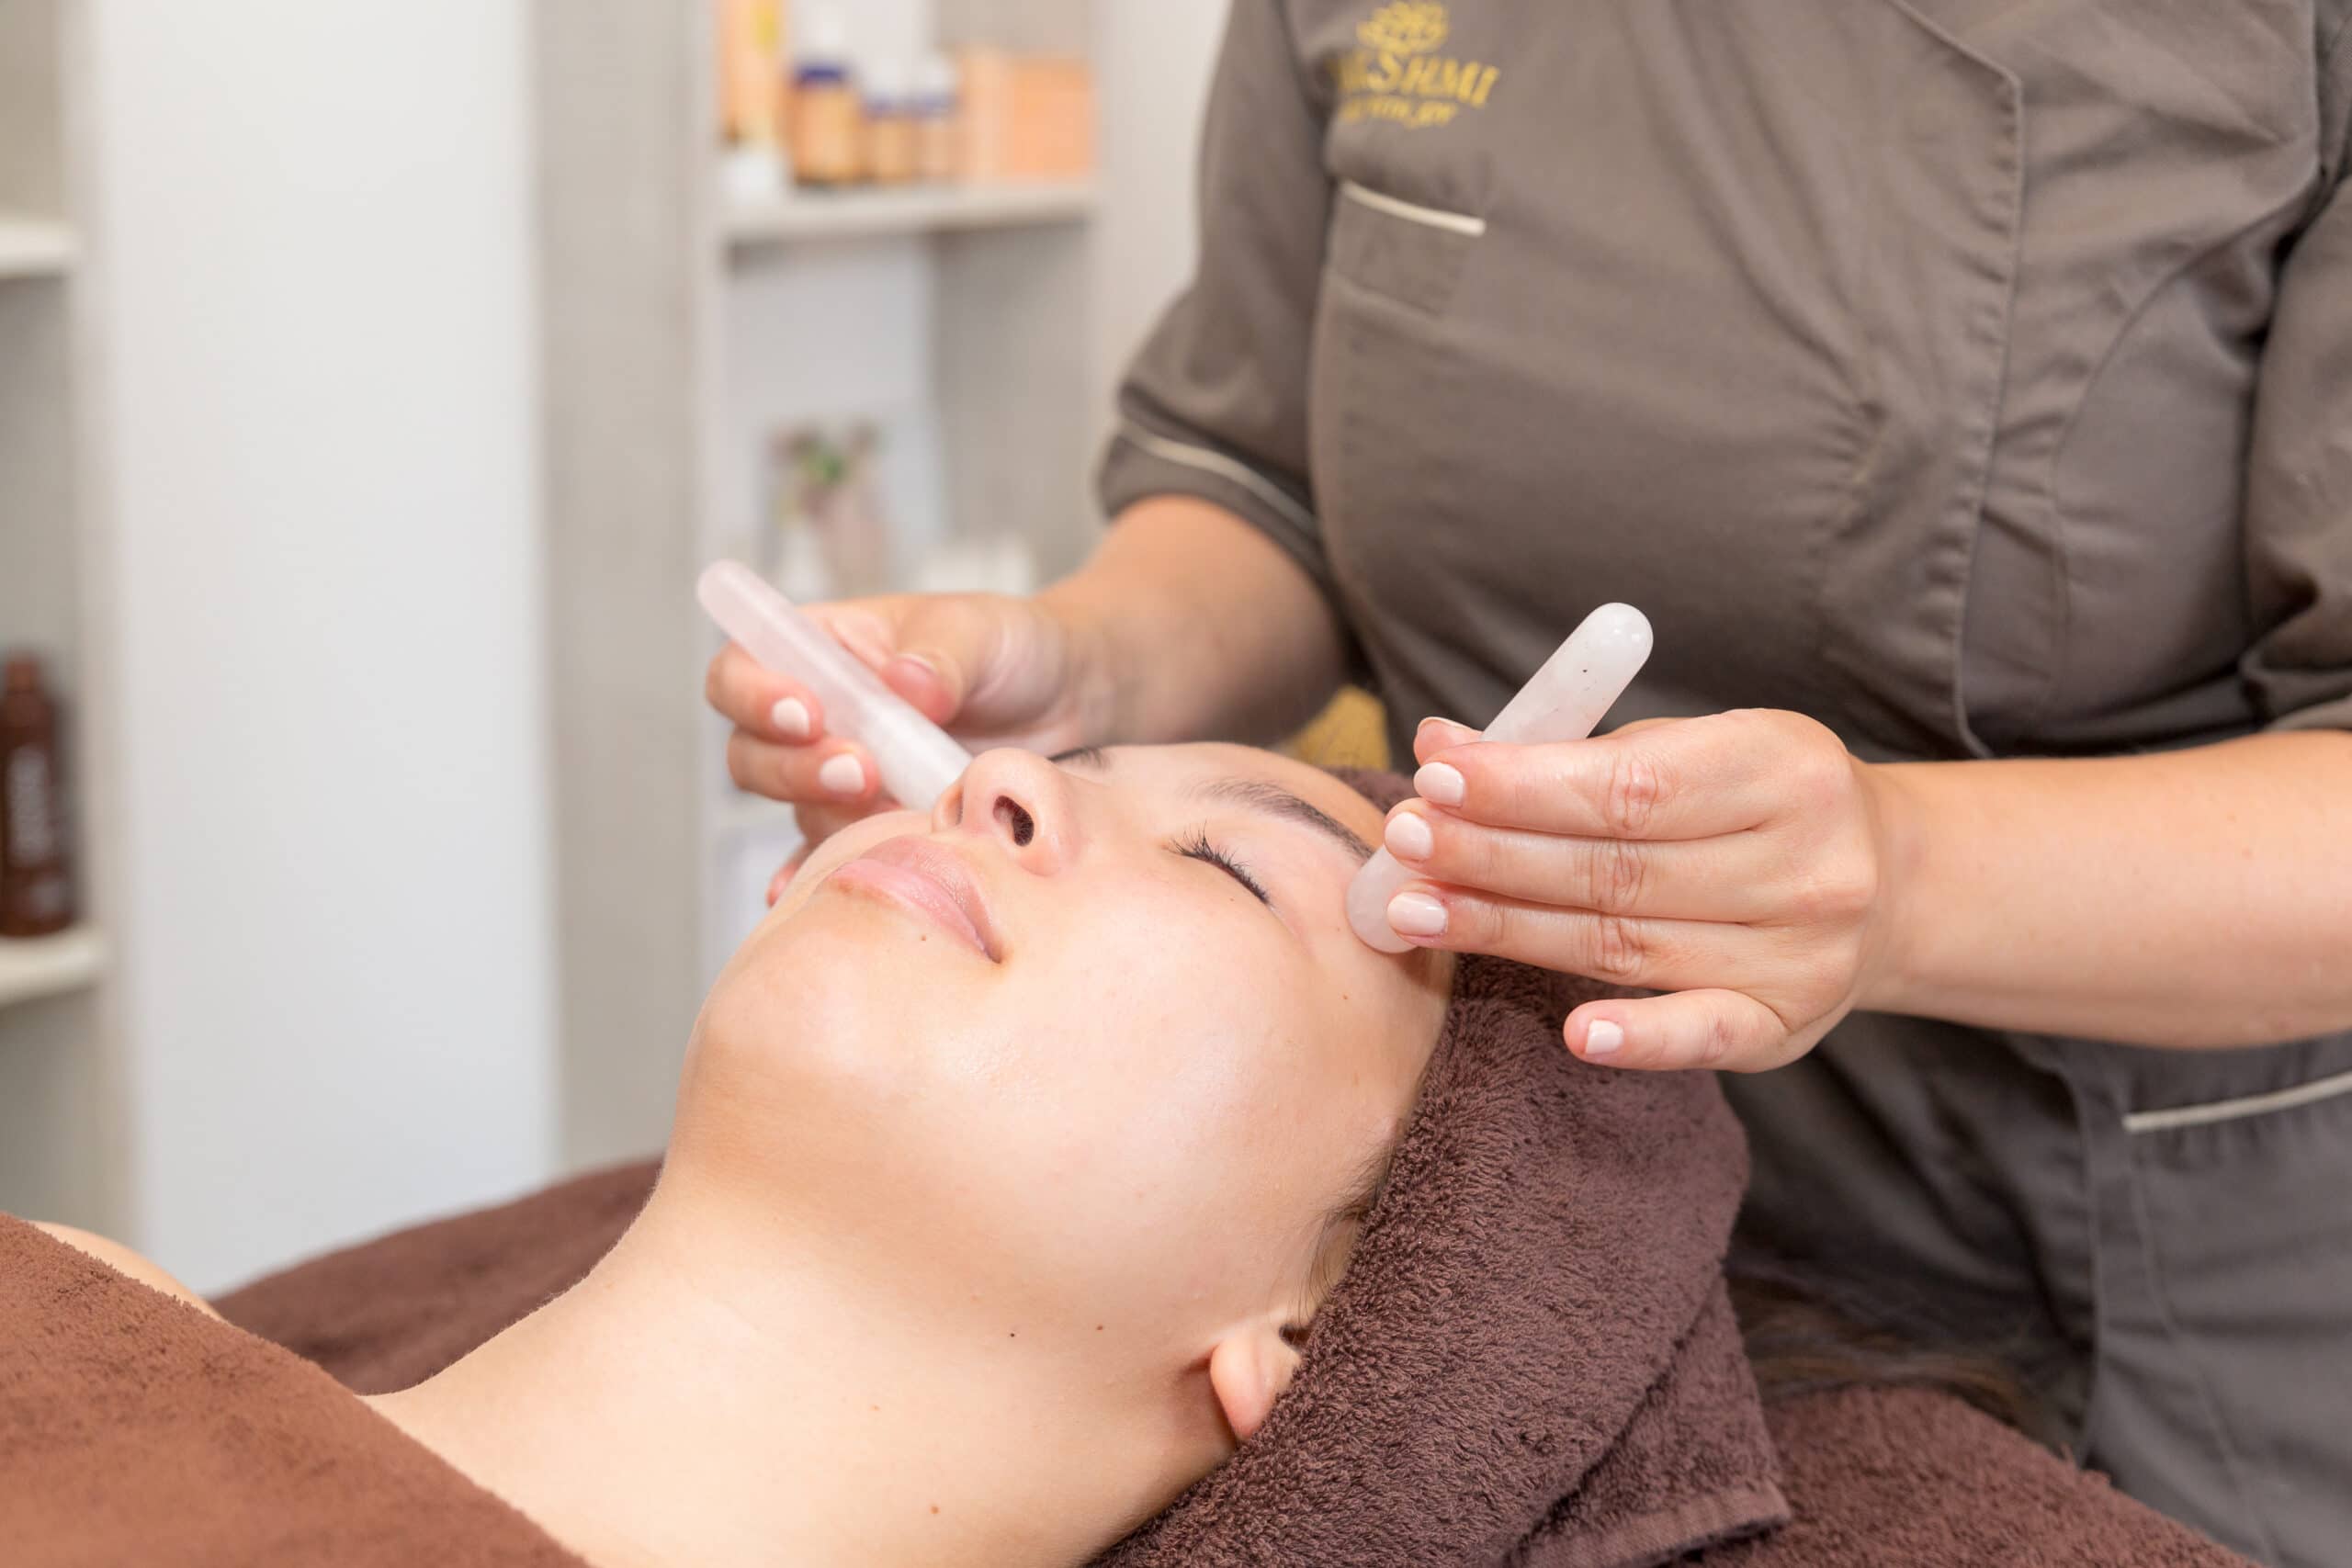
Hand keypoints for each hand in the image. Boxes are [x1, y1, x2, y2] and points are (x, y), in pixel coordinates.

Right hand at [705, 592, 1103, 894]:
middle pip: (751, 755)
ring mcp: (842, 780)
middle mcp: (817, 719)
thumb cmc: (1011, 651)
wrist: (1071, 707)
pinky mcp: (874, 829)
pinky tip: (815, 897)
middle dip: (796, 770)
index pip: (741, 671)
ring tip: (896, 810)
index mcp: (821, 651)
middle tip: (863, 773)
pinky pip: (832, 862)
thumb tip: (905, 684)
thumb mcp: (979, 632)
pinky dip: (822, 880)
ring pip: (797, 810)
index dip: (755, 695)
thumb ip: (939, 655)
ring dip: (833, 816)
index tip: (809, 713)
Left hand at [1379, 709, 1907, 1071]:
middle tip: (1402, 844)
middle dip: (1495, 855)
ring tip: (1415, 911)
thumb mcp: (1687, 749)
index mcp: (1784, 770)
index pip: (1632, 787)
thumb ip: (1570, 754)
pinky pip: (1705, 1036)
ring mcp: (1802, 955)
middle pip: (1619, 870)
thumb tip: (1441, 745)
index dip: (1525, 787)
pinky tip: (1572, 1033)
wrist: (1884, 882)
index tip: (1436, 779)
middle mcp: (1807, 866)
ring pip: (1628, 946)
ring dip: (1509, 930)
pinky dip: (1640, 1039)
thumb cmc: (1748, 802)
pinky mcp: (1786, 1027)